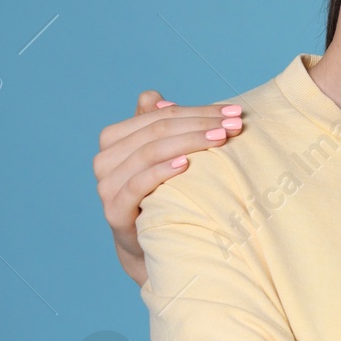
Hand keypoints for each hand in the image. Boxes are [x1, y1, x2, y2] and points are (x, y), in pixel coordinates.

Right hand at [93, 91, 243, 285]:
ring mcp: (106, 186)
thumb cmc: (161, 193)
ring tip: (221, 138)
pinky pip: (136, 185)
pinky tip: (187, 164)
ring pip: (147, 152)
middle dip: (199, 124)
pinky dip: (161, 171)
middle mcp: (105, 159)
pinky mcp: (114, 211)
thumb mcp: (161, 156)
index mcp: (115, 139)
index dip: (197, 110)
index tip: (233, 111)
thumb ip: (155, 125)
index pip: (159, 115)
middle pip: (156, 130)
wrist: (151, 244)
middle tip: (235, 124)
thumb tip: (154, 96)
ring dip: (188, 142)